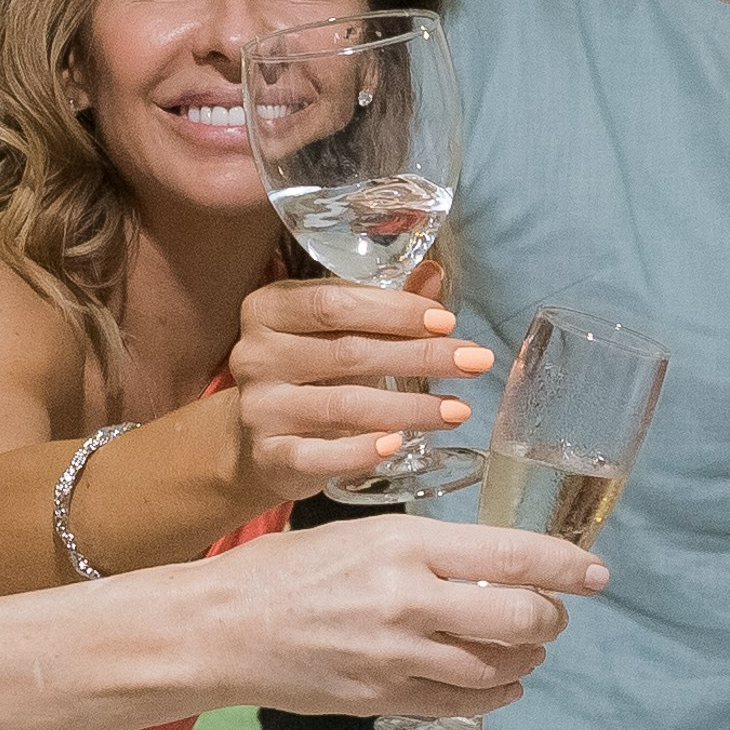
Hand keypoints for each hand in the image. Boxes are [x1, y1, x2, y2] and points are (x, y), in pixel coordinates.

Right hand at [205, 511, 606, 719]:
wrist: (218, 629)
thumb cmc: (280, 572)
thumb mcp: (358, 534)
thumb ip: (423, 550)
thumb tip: (486, 563)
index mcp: (404, 544)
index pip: (513, 555)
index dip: (567, 566)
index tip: (596, 572)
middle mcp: (409, 601)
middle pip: (519, 617)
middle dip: (552, 618)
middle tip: (555, 613)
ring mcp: (397, 657)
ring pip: (499, 668)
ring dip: (527, 658)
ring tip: (528, 647)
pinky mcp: (383, 699)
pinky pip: (463, 705)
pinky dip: (495, 695)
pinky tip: (502, 684)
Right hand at [230, 267, 492, 496]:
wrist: (257, 439)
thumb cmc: (307, 372)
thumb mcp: (335, 331)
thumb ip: (382, 306)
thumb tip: (435, 274)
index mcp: (268, 309)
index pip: (334, 303)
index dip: (394, 311)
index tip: (447, 321)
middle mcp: (255, 355)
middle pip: (347, 351)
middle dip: (419, 356)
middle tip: (474, 362)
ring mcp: (259, 408)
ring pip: (343, 406)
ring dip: (409, 408)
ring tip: (458, 410)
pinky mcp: (268, 455)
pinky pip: (318, 456)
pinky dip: (360, 452)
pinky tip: (399, 444)